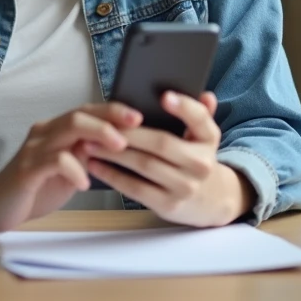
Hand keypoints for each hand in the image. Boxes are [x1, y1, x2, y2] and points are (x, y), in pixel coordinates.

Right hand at [0, 102, 141, 231]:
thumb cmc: (34, 188)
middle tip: (134, 125)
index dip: (112, 111)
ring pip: (68, 130)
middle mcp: (44, 133)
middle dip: (110, 117)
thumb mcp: (67, 170)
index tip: (138, 116)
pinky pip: (54, 161)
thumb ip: (85, 155)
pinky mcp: (26, 170)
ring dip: (98, 135)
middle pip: (79, 114)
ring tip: (118, 147)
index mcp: (55, 130)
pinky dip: (74, 169)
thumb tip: (117, 145)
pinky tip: (85, 182)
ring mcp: (34, 150)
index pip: (86, 111)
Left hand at [86, 91, 252, 227]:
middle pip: (161, 143)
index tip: (164, 96)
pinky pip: (136, 188)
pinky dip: (113, 175)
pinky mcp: (168, 205)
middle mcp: (201, 164)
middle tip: (102, 123)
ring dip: (113, 153)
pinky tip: (96, 165)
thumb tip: (206, 95)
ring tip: (90, 143)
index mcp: (209, 139)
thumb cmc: (195, 159)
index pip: (200, 119)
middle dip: (129, 133)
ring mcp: (185, 187)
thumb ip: (200, 115)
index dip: (184, 107)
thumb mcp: (203, 137)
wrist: (210, 201)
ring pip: (144, 165)